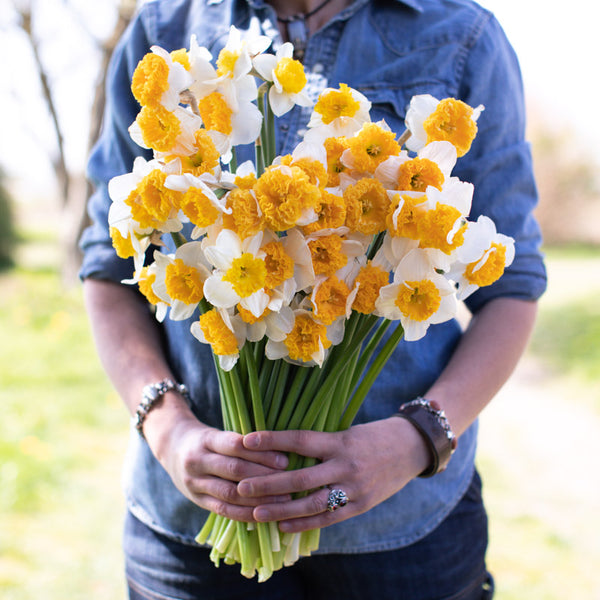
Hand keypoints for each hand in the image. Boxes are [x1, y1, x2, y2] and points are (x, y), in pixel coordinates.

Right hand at [150, 411, 290, 521]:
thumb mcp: (218, 432)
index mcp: (205, 439)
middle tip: (289, 479)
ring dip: (258, 498)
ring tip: (283, 499)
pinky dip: (244, 514)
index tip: (284, 458)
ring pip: (229, 493)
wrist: (171, 447)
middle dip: (264, 475)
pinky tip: (264, 514)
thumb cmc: (205, 438)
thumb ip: (242, 442)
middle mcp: (197, 461)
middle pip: (234, 469)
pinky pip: (223, 510)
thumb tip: (281, 449)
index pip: (236, 445)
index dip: (261, 453)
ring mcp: (195, 483)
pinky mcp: (196, 500)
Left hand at [237, 417, 429, 531]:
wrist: (411, 448)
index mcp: (340, 441)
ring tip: (256, 512)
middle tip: (242, 485)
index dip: (273, 440)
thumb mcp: (346, 432)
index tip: (247, 440)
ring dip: (282, 509)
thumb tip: (282, 450)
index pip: (301, 439)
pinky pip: (329, 518)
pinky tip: (283, 526)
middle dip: (269, 482)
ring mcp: (355, 488)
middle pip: (301, 476)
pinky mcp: (361, 506)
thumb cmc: (373, 435)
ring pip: (313, 503)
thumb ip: (320, 444)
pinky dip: (304, 523)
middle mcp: (346, 465)